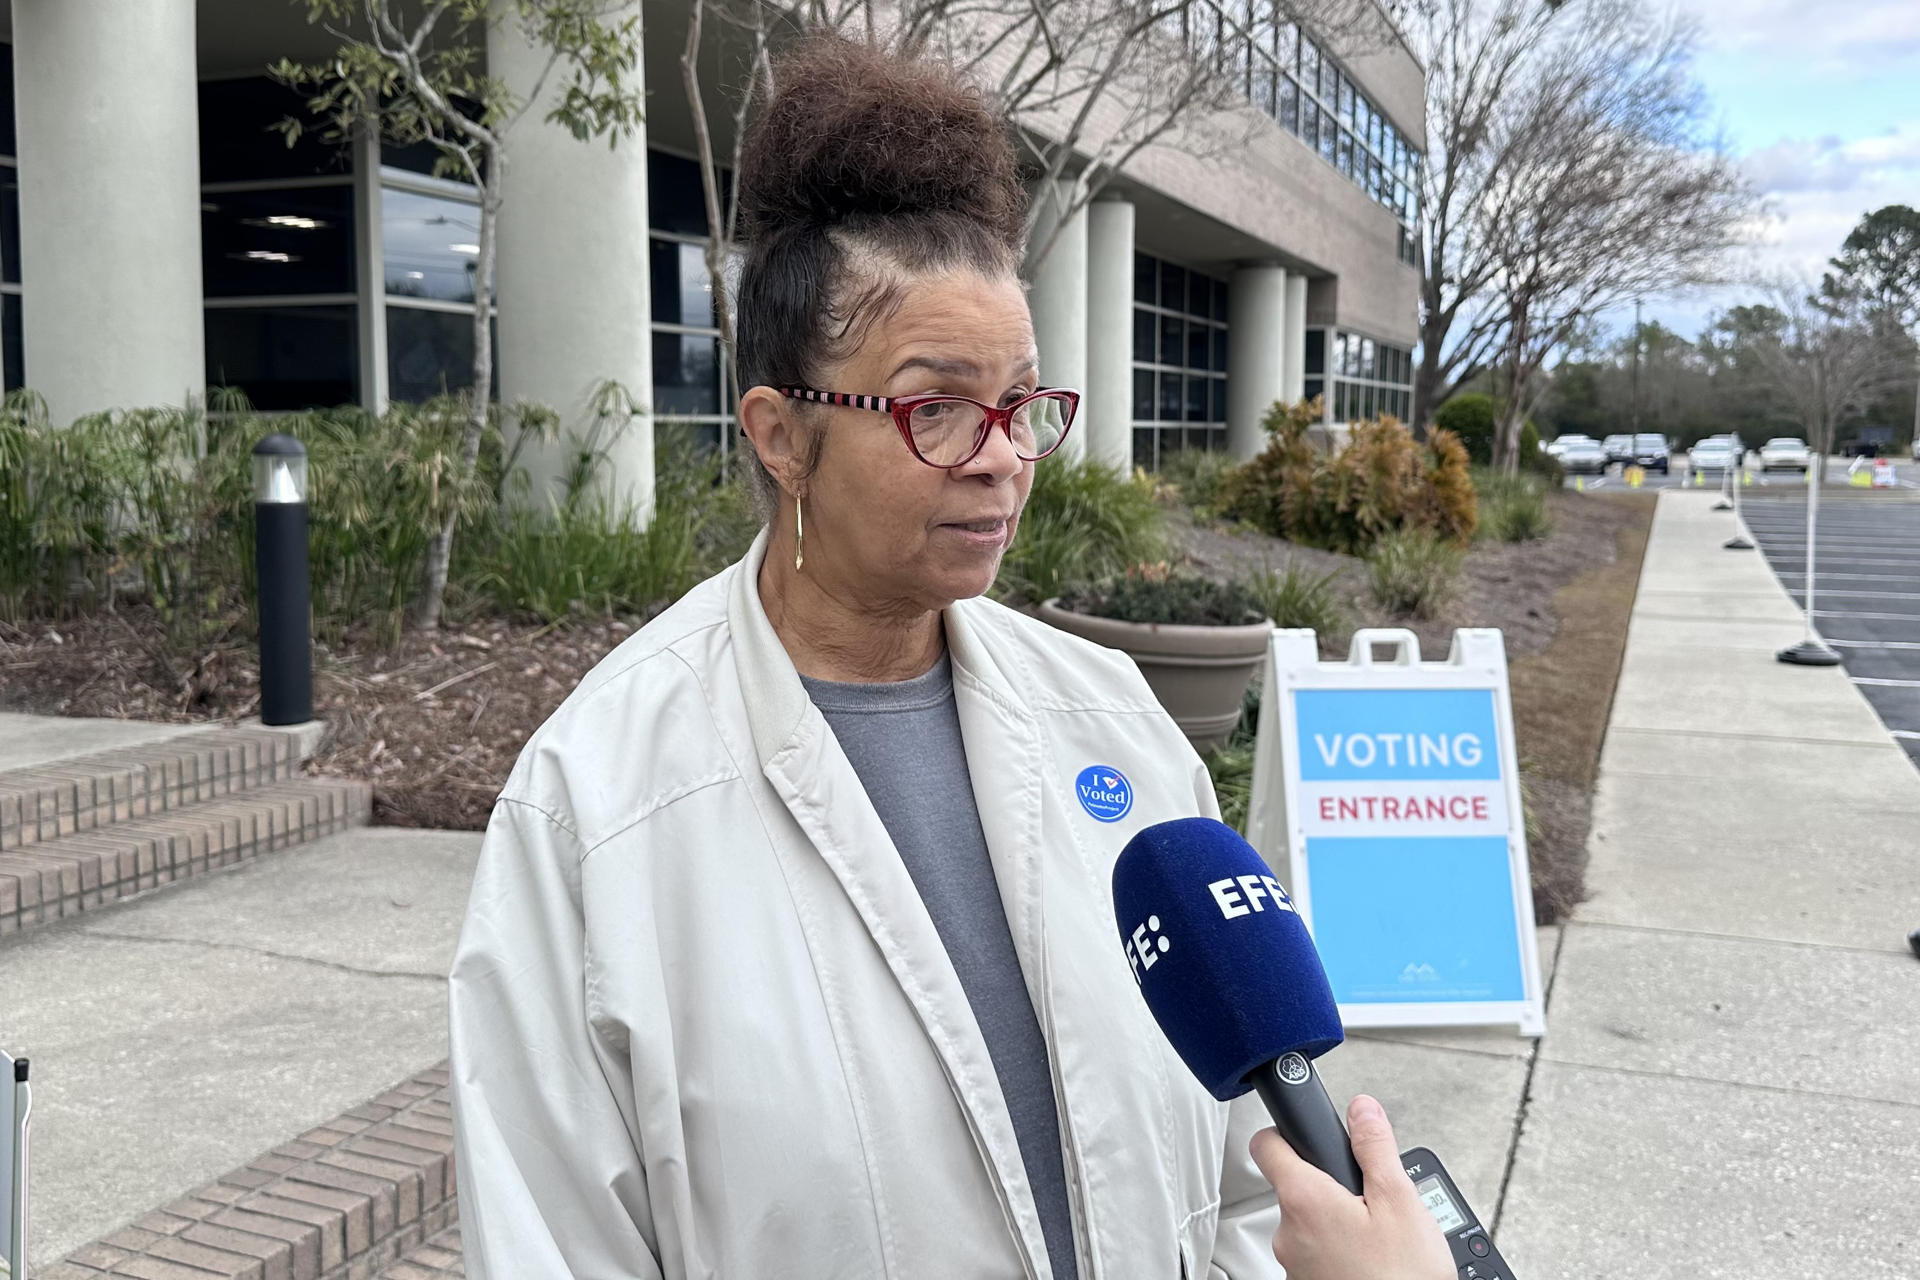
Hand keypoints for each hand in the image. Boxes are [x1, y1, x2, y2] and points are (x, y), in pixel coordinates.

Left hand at [1249, 1094, 1454, 1279]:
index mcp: (1304, 1199)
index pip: (1268, 1144)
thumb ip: (1375, 1147)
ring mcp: (1294, 1264)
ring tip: (1379, 1236)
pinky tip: (1372, 1259)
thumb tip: (1362, 1109)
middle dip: (1331, 1185)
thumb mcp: (1400, 1200)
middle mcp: (1288, 1232)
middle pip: (1297, 1186)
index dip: (1287, 1131)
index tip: (1304, 1130)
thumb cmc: (1401, 1277)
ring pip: (1310, 1223)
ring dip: (1338, 1221)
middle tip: (1370, 1197)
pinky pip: (1318, 1253)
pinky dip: (1340, 1250)